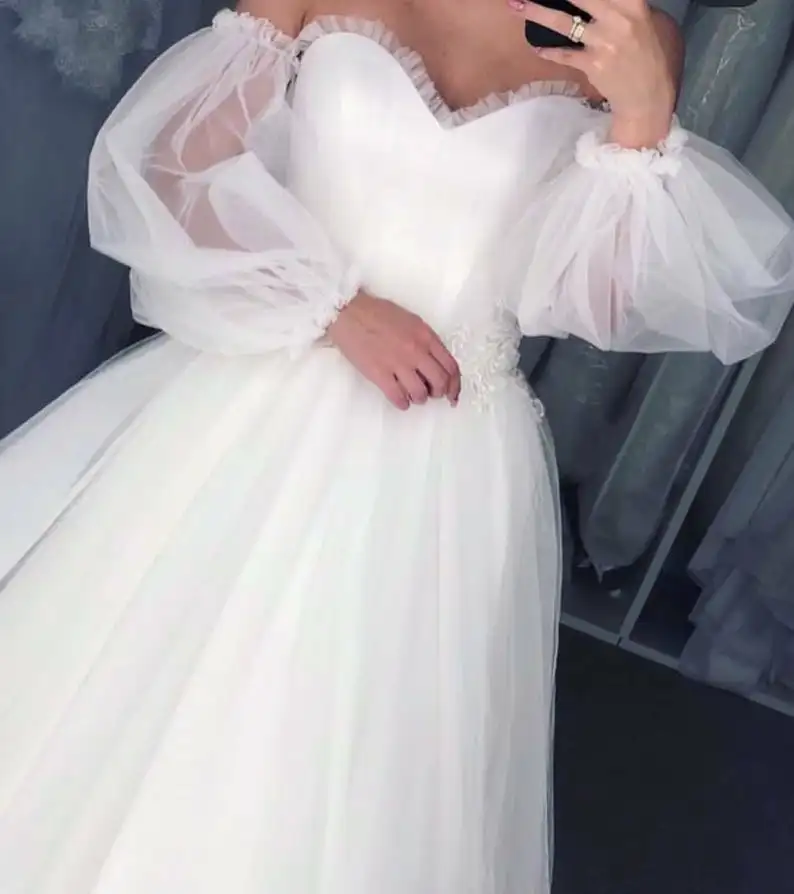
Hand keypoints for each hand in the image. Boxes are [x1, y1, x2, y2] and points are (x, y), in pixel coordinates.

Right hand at [327, 291, 461, 410]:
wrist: (349, 313)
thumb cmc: (378, 314)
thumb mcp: (412, 321)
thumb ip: (426, 341)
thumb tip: (434, 363)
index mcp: (426, 336)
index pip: (451, 366)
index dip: (455, 385)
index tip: (452, 394)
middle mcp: (416, 351)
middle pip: (440, 382)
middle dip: (439, 393)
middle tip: (431, 394)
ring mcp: (398, 363)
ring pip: (420, 394)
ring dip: (419, 399)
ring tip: (412, 395)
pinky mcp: (379, 374)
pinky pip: (398, 397)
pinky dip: (402, 403)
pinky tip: (400, 400)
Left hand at [513, 0, 678, 146]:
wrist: (649, 97)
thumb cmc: (651, 58)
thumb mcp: (649, 23)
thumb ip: (628, 7)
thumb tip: (603, 3)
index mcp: (633, 4)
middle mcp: (618, 18)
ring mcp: (603, 42)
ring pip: (563, 22)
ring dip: (536, 12)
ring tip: (516, 5)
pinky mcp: (592, 64)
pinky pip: (564, 55)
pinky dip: (548, 51)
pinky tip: (536, 47)